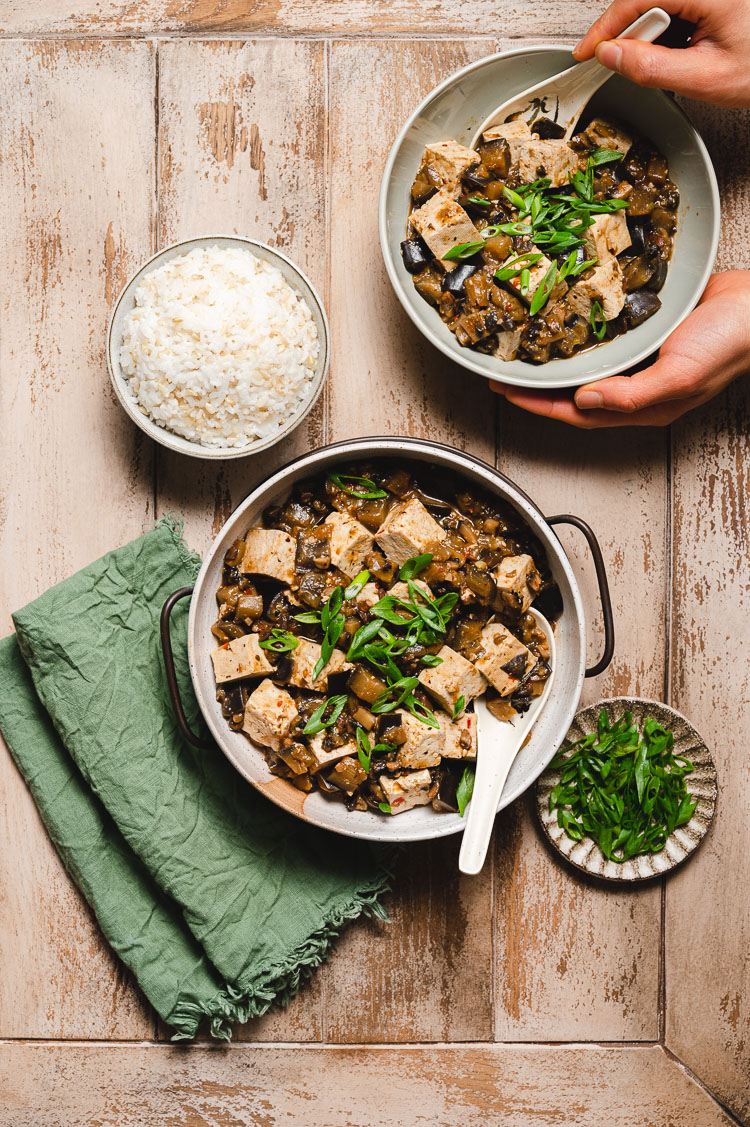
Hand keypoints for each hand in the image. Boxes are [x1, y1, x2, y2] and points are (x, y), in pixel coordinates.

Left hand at [490, 272, 749, 427]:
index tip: (504, 391)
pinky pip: (602, 336)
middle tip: (501, 369)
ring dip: (553, 358)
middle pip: (571, 392)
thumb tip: (583, 399)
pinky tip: (562, 317)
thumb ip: (631, 394)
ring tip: (522, 346)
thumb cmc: (730, 345)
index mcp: (640, 406)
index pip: (574, 413)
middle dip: (535, 385)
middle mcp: (634, 386)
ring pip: (584, 365)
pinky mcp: (645, 330)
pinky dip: (578, 331)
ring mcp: (639, 358)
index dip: (536, 404)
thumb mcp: (680, 375)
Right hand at [573, 0, 749, 106]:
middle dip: (633, 33)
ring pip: (659, 4)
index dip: (606, 27)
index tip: (588, 51)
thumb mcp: (705, 78)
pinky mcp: (710, 2)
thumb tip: (612, 55)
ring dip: (654, 33)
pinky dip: (671, 30)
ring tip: (680, 59)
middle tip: (637, 64)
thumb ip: (653, 67)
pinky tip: (688, 49)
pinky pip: (676, 6)